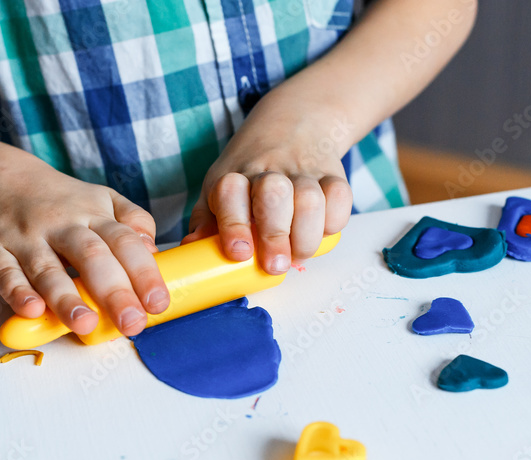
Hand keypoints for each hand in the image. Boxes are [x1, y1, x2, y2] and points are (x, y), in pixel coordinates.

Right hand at [0, 151, 169, 336]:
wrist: (0, 180)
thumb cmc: (62, 202)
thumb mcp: (103, 200)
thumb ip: (134, 222)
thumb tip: (154, 252)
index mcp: (93, 215)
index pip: (124, 242)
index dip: (143, 273)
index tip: (157, 302)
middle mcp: (61, 225)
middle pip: (91, 256)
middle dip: (114, 292)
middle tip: (131, 323)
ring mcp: (26, 238)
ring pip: (47, 269)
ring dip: (66, 297)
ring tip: (85, 323)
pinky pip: (4, 273)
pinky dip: (17, 292)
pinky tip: (32, 310)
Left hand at [184, 96, 352, 273]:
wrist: (294, 123)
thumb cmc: (249, 171)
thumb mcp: (219, 189)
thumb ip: (206, 221)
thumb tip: (190, 249)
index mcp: (233, 176)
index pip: (230, 195)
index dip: (234, 225)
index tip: (240, 252)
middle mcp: (267, 170)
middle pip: (273, 197)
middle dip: (275, 236)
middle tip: (276, 266)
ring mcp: (302, 170)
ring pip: (310, 200)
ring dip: (306, 236)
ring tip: (298, 254)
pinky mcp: (332, 173)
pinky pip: (340, 197)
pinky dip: (334, 220)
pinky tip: (322, 231)